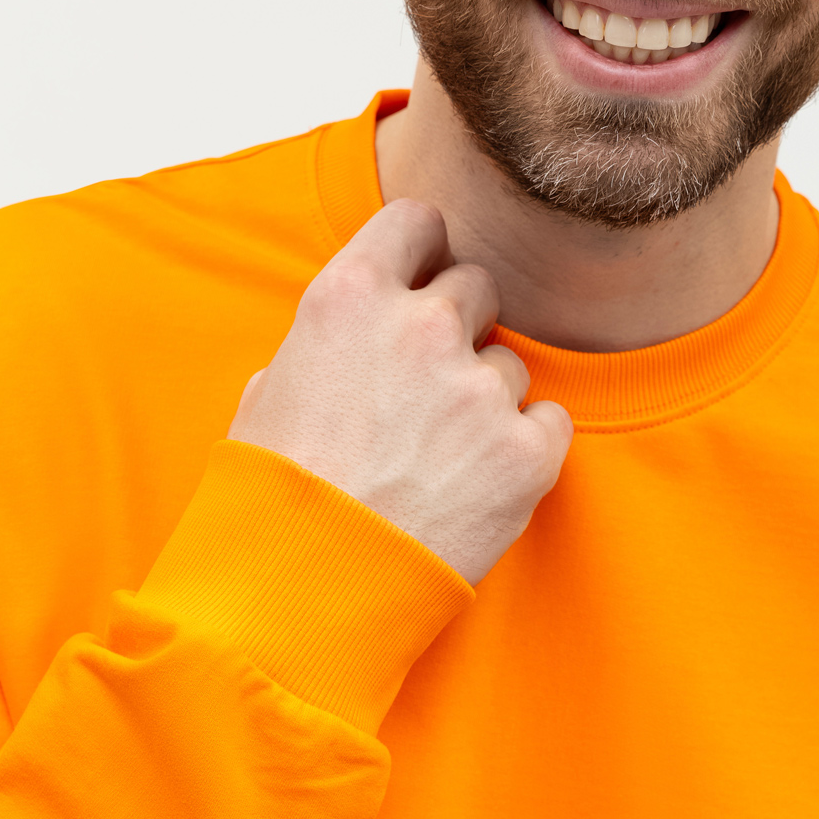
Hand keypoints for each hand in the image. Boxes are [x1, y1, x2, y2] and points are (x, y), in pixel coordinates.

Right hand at [230, 199, 572, 584]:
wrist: (299, 598)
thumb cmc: (269, 498)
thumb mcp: (270, 389)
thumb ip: (332, 339)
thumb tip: (364, 332)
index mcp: (349, 296)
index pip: (417, 220)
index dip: (421, 253)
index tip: (418, 282)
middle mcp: (421, 326)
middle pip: (475, 286)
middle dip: (456, 328)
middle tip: (424, 390)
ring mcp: (479, 388)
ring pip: (507, 363)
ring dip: (483, 399)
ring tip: (434, 459)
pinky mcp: (527, 451)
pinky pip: (548, 420)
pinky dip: (522, 448)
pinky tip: (474, 484)